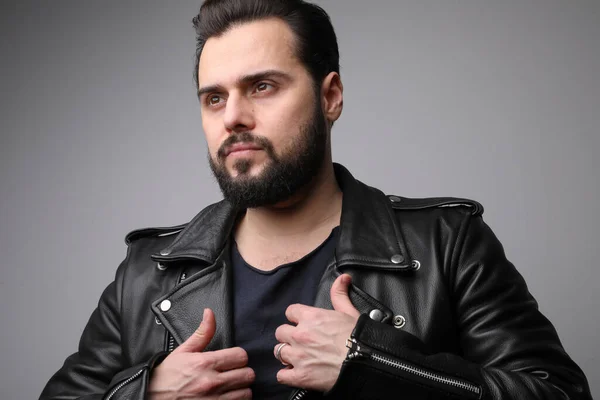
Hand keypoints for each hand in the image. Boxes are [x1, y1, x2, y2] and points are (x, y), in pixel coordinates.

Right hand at [148, 308, 253, 399]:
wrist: (151, 397)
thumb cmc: (167, 376)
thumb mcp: (183, 351)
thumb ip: (202, 332)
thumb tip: (210, 313)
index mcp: (205, 363)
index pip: (241, 356)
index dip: (239, 356)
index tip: (233, 359)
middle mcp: (212, 382)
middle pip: (248, 375)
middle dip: (242, 372)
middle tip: (233, 373)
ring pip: (246, 392)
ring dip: (240, 389)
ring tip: (231, 387)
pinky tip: (227, 396)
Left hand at [274, 274, 359, 391]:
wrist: (366, 362)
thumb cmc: (359, 338)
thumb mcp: (349, 312)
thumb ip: (340, 294)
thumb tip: (342, 278)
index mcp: (311, 317)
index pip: (290, 311)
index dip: (295, 318)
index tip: (300, 323)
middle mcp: (300, 335)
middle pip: (280, 332)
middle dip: (288, 337)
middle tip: (298, 342)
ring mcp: (298, 356)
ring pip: (278, 352)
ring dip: (286, 355)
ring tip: (296, 357)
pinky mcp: (300, 376)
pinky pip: (281, 375)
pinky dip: (286, 375)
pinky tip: (294, 374)